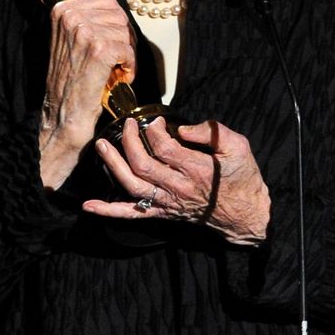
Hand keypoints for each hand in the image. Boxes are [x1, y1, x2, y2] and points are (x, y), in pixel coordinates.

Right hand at [39, 0, 135, 188]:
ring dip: (128, 53)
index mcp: (63, 9)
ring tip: (117, 70)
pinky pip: (128, 49)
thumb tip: (117, 9)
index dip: (117, 23)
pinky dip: (130, 66)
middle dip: (125, 38)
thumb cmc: (71, 80)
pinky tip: (119, 77)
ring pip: (125, 31)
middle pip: (120, 15)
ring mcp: (84, 31)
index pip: (108, 1)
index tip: (113, 42)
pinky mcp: (98, 50)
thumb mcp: (71, 41)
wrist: (62, 115)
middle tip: (119, 59)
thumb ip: (88, 20)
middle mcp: (70, 16)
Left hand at [83, 118, 270, 245]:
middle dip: (130, 141)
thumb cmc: (242, 178)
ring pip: (132, 186)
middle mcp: (178, 188)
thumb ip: (212, 132)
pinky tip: (89, 206)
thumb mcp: (239, 147)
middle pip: (142, 164)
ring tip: (101, 146)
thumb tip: (184, 128)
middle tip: (128, 124)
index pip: (164, 147)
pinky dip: (109, 211)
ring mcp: (167, 203)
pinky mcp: (163, 213)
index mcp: (197, 169)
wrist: (245, 214)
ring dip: (113, 166)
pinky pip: (132, 214)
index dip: (154, 130)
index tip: (156, 120)